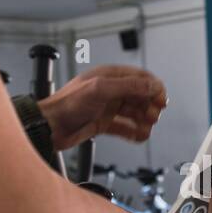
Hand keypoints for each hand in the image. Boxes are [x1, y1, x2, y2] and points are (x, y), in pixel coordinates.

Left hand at [38, 65, 166, 150]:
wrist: (49, 126)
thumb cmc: (67, 104)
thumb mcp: (101, 89)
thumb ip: (129, 86)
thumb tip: (152, 85)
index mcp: (109, 76)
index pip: (140, 78)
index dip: (154, 88)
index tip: (162, 100)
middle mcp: (110, 90)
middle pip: (140, 96)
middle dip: (150, 106)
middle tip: (153, 117)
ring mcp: (107, 107)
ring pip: (134, 113)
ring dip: (143, 121)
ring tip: (145, 129)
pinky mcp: (103, 124)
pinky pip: (124, 127)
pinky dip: (133, 132)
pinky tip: (138, 136)